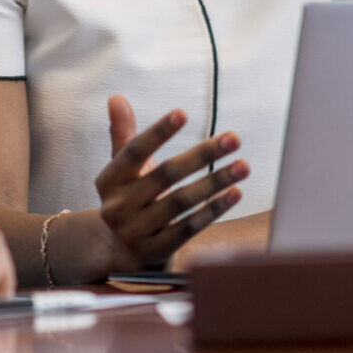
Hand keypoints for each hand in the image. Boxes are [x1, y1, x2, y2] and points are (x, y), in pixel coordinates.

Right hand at [94, 97, 245, 269]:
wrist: (118, 255)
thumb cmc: (129, 200)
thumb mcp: (121, 171)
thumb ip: (123, 134)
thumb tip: (116, 97)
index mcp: (109, 181)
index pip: (134, 152)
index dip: (157, 132)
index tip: (183, 112)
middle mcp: (117, 207)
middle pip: (165, 175)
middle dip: (203, 155)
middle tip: (234, 137)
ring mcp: (135, 232)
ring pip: (181, 202)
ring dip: (216, 181)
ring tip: (244, 165)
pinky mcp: (155, 253)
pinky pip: (189, 229)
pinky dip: (213, 210)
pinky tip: (235, 194)